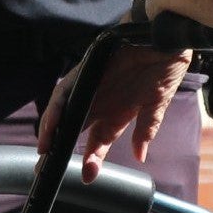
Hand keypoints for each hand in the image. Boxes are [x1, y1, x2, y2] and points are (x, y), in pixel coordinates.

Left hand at [37, 43, 192, 184]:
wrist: (167, 36)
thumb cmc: (164, 66)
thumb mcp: (156, 103)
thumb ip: (146, 129)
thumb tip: (140, 155)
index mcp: (118, 112)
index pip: (99, 140)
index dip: (92, 159)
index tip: (87, 177)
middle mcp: (102, 101)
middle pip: (76, 130)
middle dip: (61, 150)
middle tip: (46, 172)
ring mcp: (92, 86)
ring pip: (66, 113)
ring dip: (53, 133)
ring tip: (45, 154)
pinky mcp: (86, 70)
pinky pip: (65, 91)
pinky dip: (56, 109)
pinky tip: (50, 126)